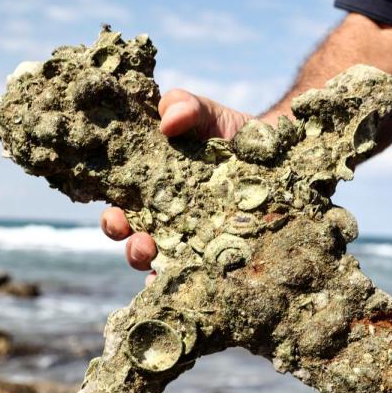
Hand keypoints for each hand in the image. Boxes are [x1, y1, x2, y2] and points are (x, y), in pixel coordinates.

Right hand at [100, 89, 253, 283]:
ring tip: (162, 256)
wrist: (278, 155)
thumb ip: (185, 106)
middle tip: (141, 239)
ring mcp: (194, 241)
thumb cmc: (232, 134)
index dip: (113, 217)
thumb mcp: (208, 114)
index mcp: (153, 191)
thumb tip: (166, 121)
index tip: (117, 214)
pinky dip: (188, 285)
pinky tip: (190, 284)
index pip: (123, 209)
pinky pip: (198, 278)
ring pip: (164, 264)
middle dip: (131, 245)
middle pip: (136, 242)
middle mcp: (168, 220)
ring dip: (158, 265)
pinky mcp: (220, 256)